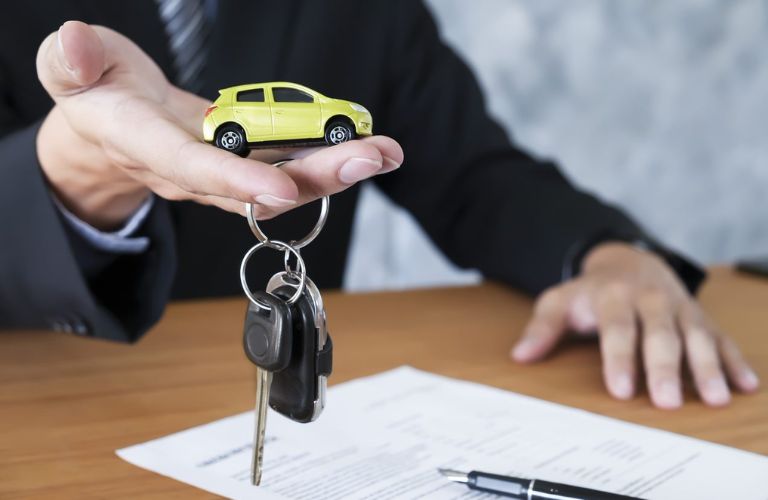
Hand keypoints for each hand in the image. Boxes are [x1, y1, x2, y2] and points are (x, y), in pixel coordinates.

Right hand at [35, 21, 401, 229]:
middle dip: (315, 175)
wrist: (109, 131)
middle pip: (256, 183)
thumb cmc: (94, 92)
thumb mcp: (68, 69)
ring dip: (335, 170)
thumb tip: (75, 44)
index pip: (191, 166)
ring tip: (385, 152)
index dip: (235, 180)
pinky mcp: (243, 163)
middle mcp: (192, 170)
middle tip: (370, 157)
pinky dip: (325, 159)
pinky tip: (363, 146)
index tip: (281, 188)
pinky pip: (286, 168)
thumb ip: (70, 60)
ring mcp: (223, 171)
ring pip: (280, 181)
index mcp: (146, 145)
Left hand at [512, 243, 759, 408]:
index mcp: (614, 296)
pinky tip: (744, 384)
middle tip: (667, 402)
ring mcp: (680, 308)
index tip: (620, 390)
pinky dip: (734, 360)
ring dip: (708, 367)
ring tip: (716, 397)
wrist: (628, 261)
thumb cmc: (591, 291)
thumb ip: (542, 327)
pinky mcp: (700, 317)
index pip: (617, 329)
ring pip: (697, 336)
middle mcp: (651, 300)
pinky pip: (720, 337)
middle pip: (660, 335)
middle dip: (665, 368)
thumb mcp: (560, 301)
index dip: (618, 359)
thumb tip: (520, 356)